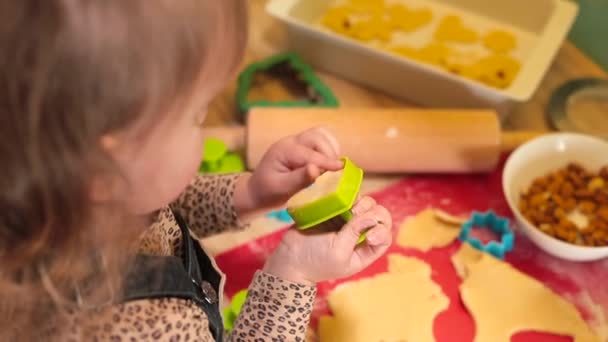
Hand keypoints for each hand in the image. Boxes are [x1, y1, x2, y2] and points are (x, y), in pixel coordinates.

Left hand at [236, 127, 342, 212]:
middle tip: (334, 170)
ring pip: (320, 134)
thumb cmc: (267, 193)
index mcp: (283, 151)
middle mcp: (290, 142)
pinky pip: (319, 140)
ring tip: (332, 165)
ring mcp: (295, 142)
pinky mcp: (301, 147)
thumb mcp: (281, 189)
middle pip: (317, 136)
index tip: (341, 168)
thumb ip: (299, 179)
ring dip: (330, 147)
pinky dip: (328, 147)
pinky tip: (328, 162)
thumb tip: (316, 169)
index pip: (309, 153)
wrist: (256, 193)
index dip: (326, 161)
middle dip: (329, 151)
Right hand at [263, 197, 392, 284]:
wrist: (288, 257)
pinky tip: (341, 199)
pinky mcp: (333, 212)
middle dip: (373, 212)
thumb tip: (372, 215)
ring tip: (349, 207)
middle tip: (357, 214)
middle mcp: (358, 235)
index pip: (385, 236)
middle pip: (378, 217)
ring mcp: (346, 222)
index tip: (369, 235)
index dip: (382, 230)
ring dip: (361, 202)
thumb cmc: (315, 261)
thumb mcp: (339, 251)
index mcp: (364, 251)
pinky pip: (347, 199)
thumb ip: (355, 232)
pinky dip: (347, 196)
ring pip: (364, 205)